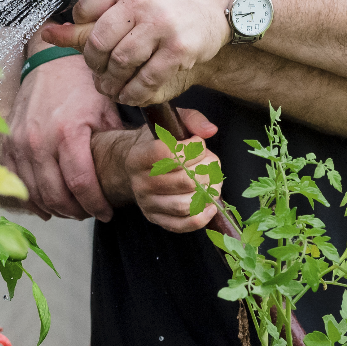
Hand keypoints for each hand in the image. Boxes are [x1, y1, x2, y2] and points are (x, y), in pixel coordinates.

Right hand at [5, 51, 124, 220]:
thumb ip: (115, 143)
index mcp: (68, 133)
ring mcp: (20, 143)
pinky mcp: (8, 143)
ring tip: (72, 210)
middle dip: (75, 212)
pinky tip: (46, 205)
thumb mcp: (107, 109)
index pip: (81, 184)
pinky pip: (16, 180)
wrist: (51, 63)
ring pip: (34, 192)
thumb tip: (135, 169)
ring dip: (54, 208)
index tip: (107, 214)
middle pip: (55, 195)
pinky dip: (31, 197)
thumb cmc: (82, 86)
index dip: (95, 206)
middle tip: (90, 214)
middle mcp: (39, 141)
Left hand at [43, 0, 235, 105]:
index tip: (82, 37)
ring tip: (109, 85)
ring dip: (110, 81)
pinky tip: (129, 93)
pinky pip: (147, 79)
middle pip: (98, 41)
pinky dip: (133, 92)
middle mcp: (140, 0)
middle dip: (92, 61)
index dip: (78, 26)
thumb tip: (65, 16)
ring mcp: (160, 26)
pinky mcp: (179, 49)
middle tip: (95, 69)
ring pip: (120, 63)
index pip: (84, 8)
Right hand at [90, 107, 222, 232]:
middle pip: (184, 181)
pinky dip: (202, 217)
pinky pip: (183, 225)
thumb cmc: (156, 143)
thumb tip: (210, 130)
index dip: (192, 148)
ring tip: (212, 180)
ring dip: (208, 192)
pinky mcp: (157, 219)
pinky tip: (210, 204)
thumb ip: (192, 120)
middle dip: (206, 169)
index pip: (168, 154)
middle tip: (210, 161)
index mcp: (138, 157)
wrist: (134, 167)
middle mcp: (139, 183)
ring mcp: (147, 204)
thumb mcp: (169, 124)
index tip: (196, 143)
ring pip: (185, 204)